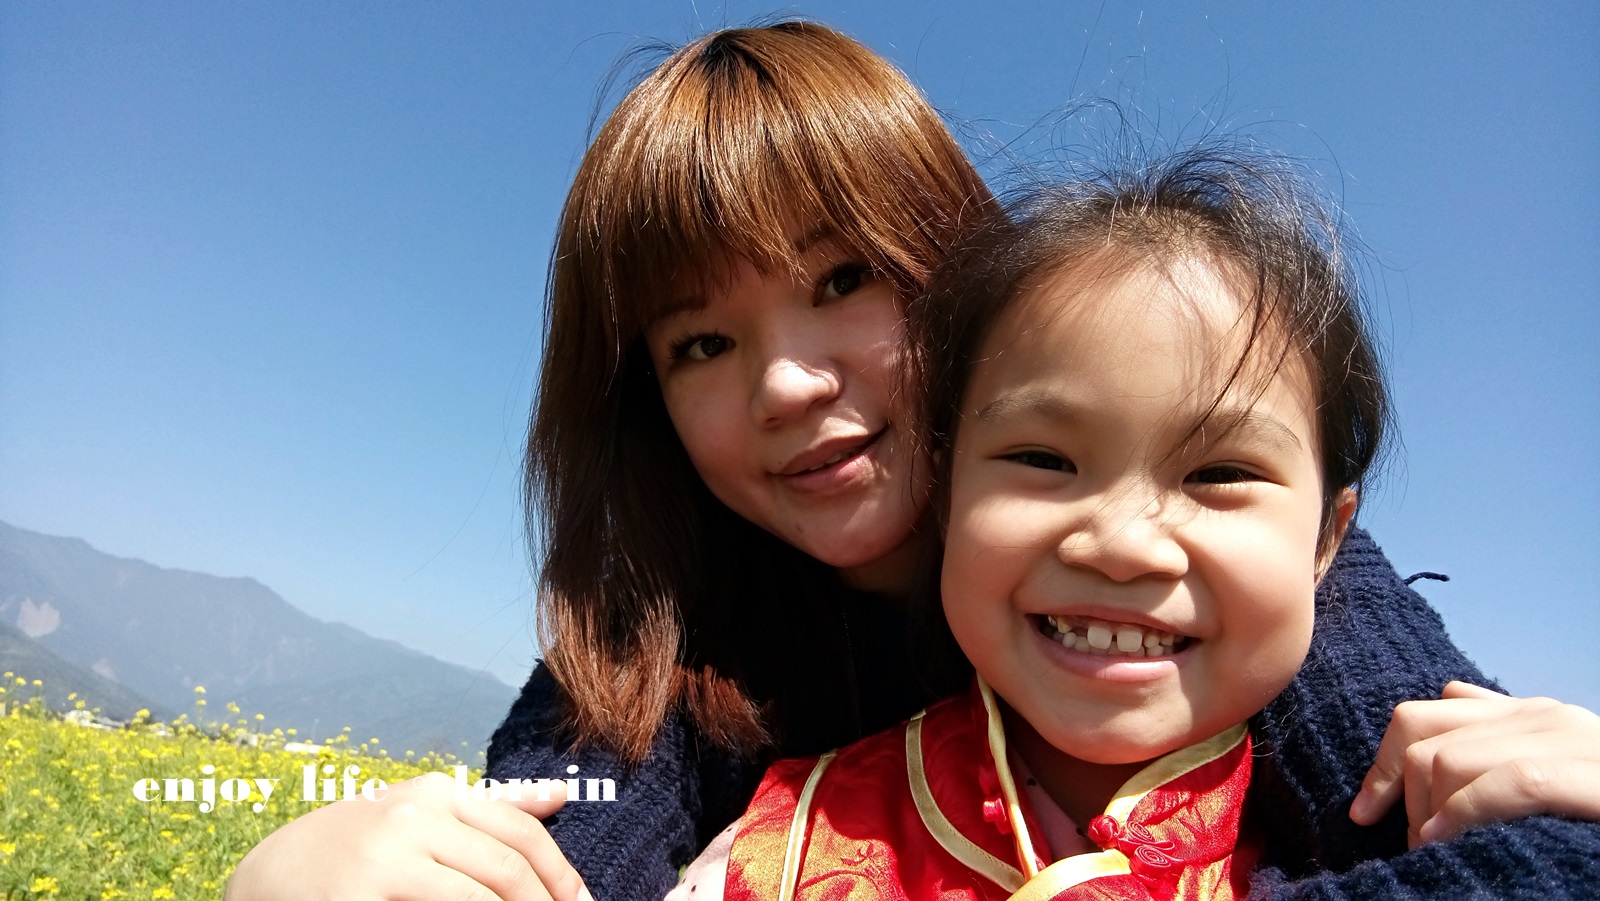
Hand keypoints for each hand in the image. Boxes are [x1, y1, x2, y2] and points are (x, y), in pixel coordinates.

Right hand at [225, 772, 590, 900]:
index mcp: (436, 794)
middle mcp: (414, 818)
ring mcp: (384, 858)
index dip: (563, 877)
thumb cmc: (356, 847)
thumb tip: (561, 794)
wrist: (267, 877)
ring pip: (478, 899)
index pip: (523, 834)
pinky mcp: (358, 897)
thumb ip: (491, 806)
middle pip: (508, 870)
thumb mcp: (420, 813)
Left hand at [1350, 681, 1599, 845]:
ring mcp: (1576, 743)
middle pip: (1424, 739)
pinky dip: (1465, 814)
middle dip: (1404, 797)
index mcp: (1531, 716)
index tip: (1366, 814)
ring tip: (1438, 853)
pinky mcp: (1595, 777)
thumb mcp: (1550, 770)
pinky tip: (1450, 842)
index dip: (1382, 766)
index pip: (1420, 717)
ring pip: (1452, 760)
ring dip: (1428, 816)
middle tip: (1417, 848)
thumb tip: (1450, 695)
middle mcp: (1549, 718)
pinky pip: (1510, 782)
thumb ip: (1500, 735)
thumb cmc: (1597, 818)